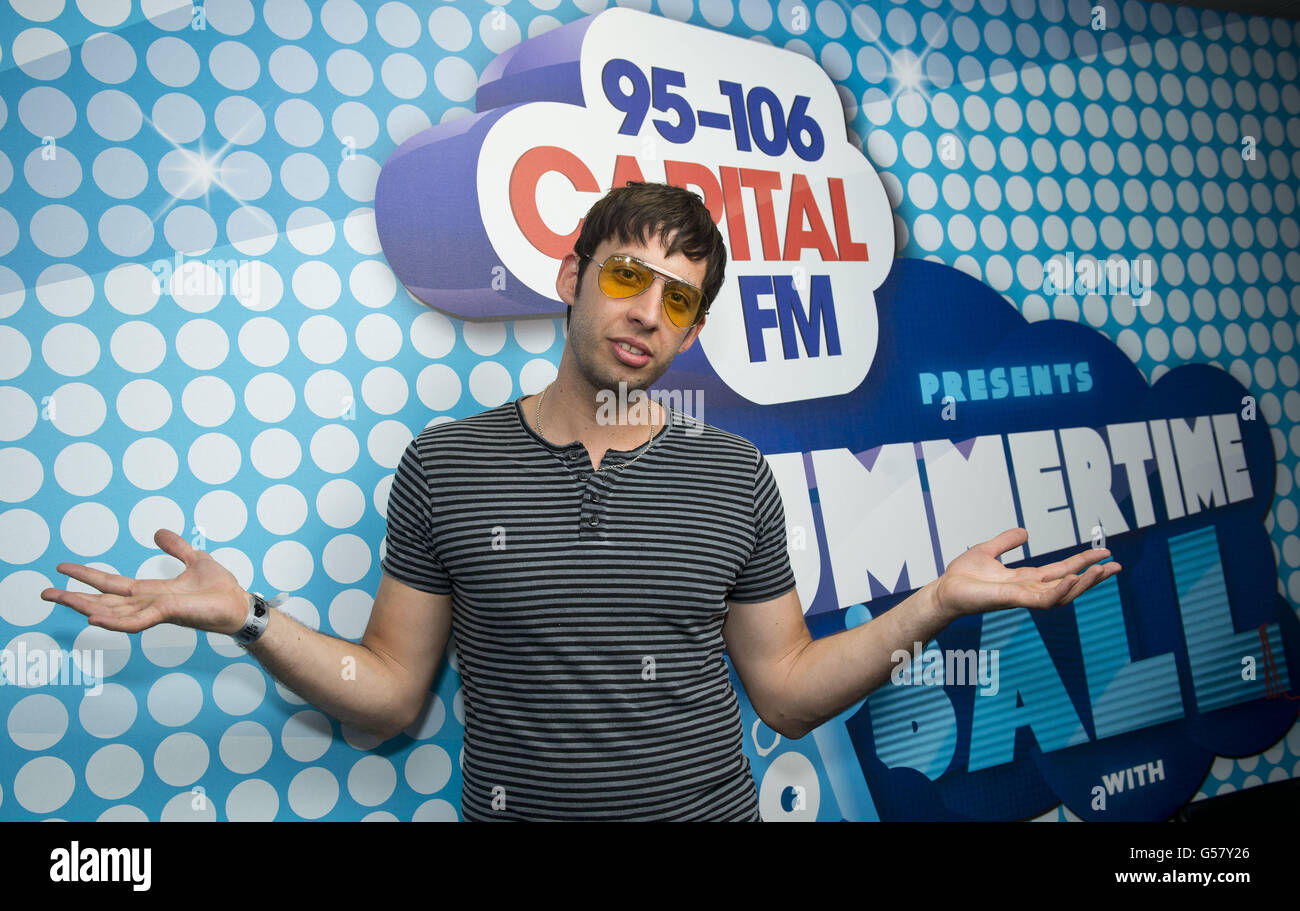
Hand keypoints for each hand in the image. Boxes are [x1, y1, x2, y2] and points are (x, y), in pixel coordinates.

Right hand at [40, 529, 248, 634]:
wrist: (240, 604)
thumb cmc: (219, 589)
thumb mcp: (195, 559)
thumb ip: (176, 548)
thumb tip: (157, 532)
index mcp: (151, 591)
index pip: (111, 584)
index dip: (87, 576)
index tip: (62, 568)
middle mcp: (147, 603)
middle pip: (103, 600)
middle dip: (73, 597)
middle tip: (44, 593)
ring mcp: (155, 611)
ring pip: (111, 612)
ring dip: (84, 607)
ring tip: (58, 599)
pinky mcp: (167, 614)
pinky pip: (135, 621)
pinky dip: (114, 621)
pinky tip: (93, 618)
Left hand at [932, 527, 1120, 622]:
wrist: (944, 590)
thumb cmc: (962, 576)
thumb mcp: (988, 550)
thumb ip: (1006, 542)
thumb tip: (1026, 532)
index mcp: (1026, 579)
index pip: (1062, 571)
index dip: (1083, 563)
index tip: (1105, 554)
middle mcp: (1029, 590)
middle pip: (1069, 584)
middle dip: (1093, 577)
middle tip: (1116, 566)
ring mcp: (1023, 597)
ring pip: (1062, 594)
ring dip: (1083, 584)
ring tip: (1102, 572)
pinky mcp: (1013, 600)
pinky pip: (1042, 599)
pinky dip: (1059, 590)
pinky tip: (1072, 580)